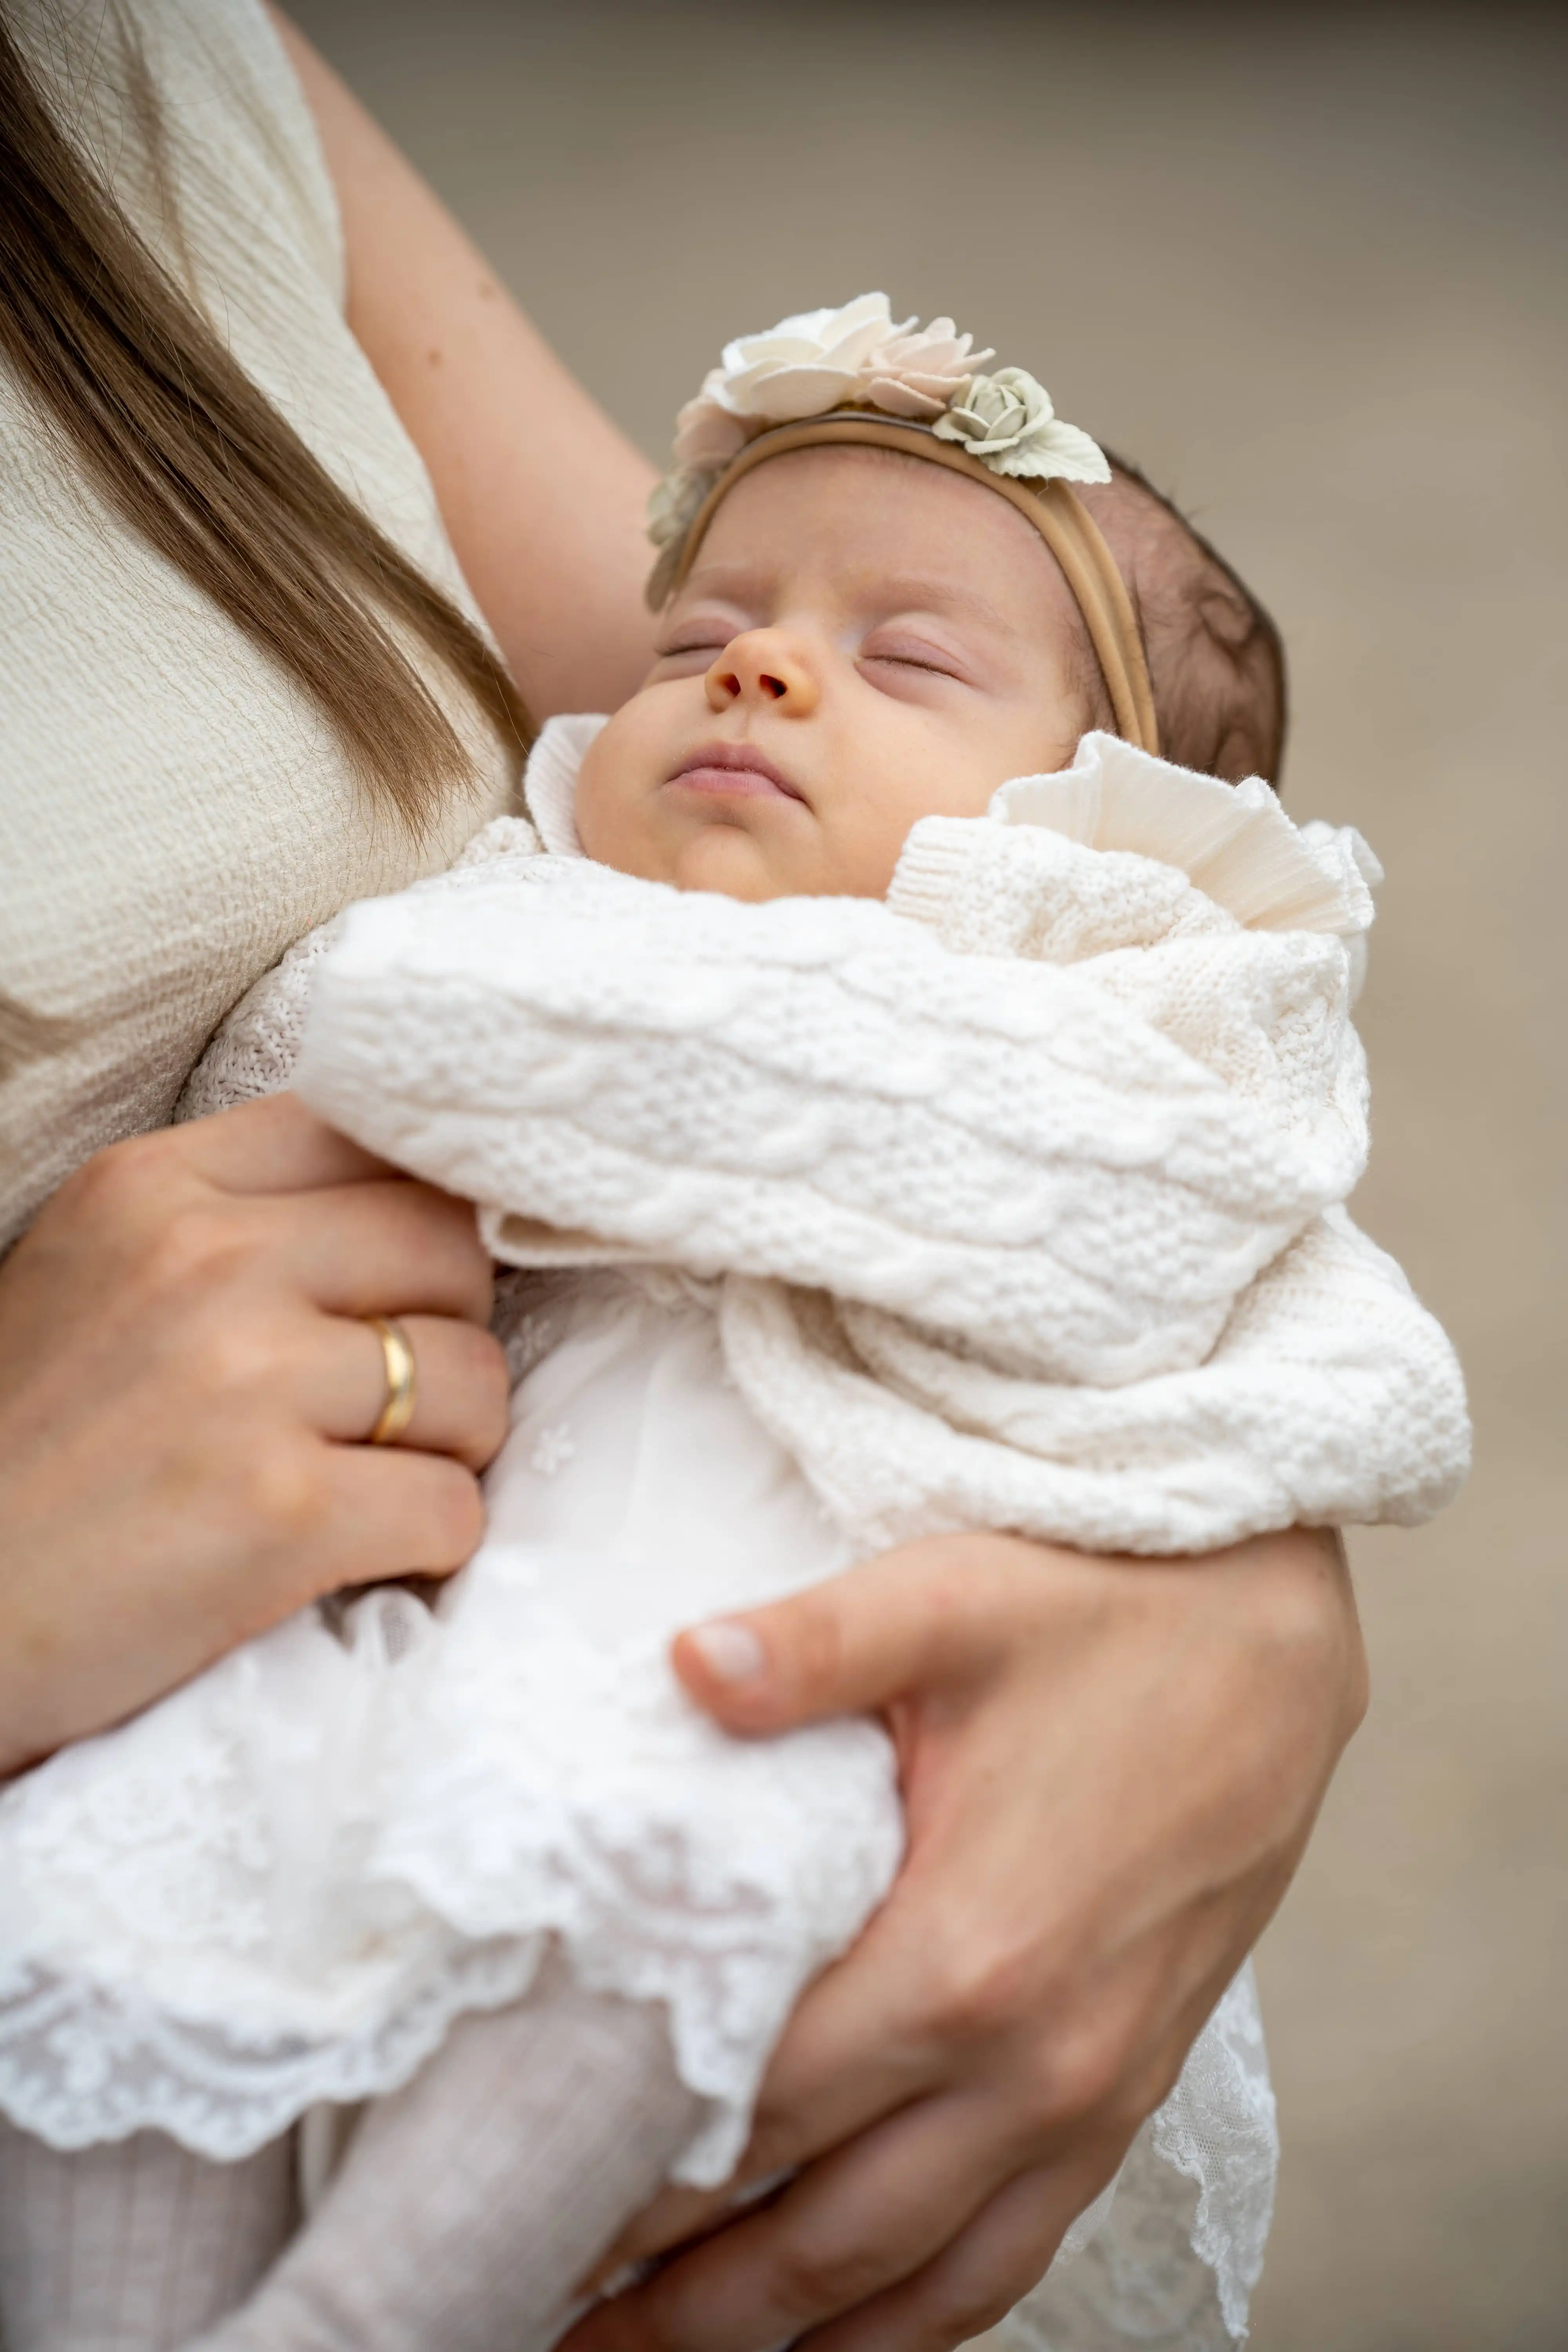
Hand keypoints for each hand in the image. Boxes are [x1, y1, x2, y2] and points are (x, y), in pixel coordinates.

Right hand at [0, 1094, 508, 1771]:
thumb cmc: (25, 1451)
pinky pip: (454, 1507)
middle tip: (387, 1401)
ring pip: (476, 1381)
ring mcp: (251, 1386)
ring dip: (448, 1446)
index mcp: (153, 1185)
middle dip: (445, 1330)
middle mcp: (208, 1264)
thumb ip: (237, 1221)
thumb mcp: (100, 1273)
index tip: (402, 1285)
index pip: (373, 1138)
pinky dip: (427, 1545)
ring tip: (365, 1481)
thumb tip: (415, 1206)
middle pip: (450, 1249)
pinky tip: (356, 1556)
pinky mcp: (286, 1515)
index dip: (418, 1217)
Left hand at [568, 1525, 1365, 2351]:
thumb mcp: (947, 1600)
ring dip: (783, 2334)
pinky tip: (842, 2336)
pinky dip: (917, 2318)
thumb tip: (681, 1664)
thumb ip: (809, 1647)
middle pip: (822, 2237)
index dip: (639, 2174)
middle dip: (680, 2298)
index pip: (760, 2113)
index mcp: (965, 1956)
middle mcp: (1033, 2065)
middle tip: (555, 2318)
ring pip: (916, 2282)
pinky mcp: (1129, 2092)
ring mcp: (1091, 2096)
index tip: (536, 2201)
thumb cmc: (1100, 1613)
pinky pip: (1012, 2256)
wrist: (1269, 1640)